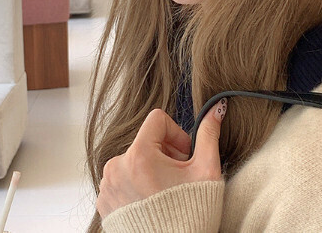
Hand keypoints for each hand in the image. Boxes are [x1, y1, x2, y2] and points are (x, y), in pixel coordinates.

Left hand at [96, 98, 226, 218]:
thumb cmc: (191, 215)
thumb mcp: (206, 170)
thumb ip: (208, 134)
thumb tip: (216, 107)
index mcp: (139, 154)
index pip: (158, 120)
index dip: (176, 134)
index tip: (185, 157)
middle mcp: (117, 166)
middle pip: (146, 141)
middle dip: (166, 153)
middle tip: (179, 177)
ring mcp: (108, 185)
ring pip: (134, 159)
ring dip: (151, 168)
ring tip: (166, 191)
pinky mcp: (104, 202)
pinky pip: (122, 179)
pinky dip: (137, 185)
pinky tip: (152, 202)